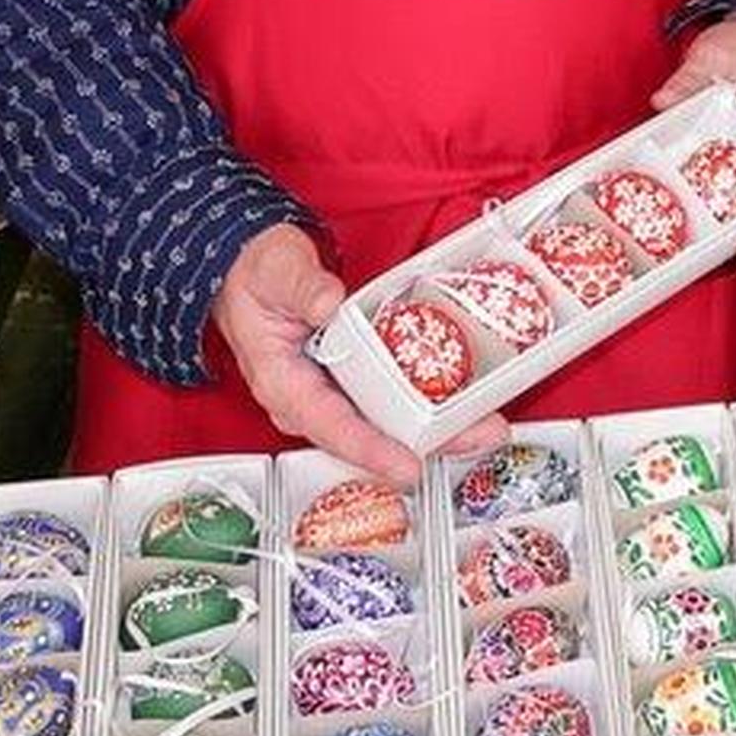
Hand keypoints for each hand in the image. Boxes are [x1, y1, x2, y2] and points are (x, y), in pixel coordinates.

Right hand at [211, 222, 499, 481]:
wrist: (250, 271)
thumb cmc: (260, 275)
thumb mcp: (277, 271)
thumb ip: (303, 286)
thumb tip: (328, 304)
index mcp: (283, 381)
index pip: (329, 425)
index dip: (369, 448)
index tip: (406, 464)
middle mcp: (309, 398)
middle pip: (369, 434)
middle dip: (425, 443)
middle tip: (478, 438)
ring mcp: (331, 393)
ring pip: (385, 424)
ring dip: (436, 428)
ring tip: (484, 427)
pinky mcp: (349, 382)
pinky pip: (388, 403)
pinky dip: (425, 407)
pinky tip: (462, 406)